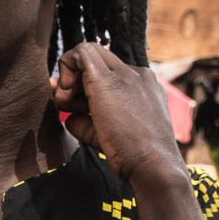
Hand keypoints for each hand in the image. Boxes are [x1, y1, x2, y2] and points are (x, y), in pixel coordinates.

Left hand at [51, 43, 181, 185]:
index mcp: (144, 87)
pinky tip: (64, 94)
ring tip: (65, 104)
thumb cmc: (134, 158)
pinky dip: (66, 66)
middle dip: (75, 79)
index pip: (109, 73)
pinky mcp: (109, 80)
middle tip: (65, 103)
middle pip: (98, 61)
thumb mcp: (108, 135)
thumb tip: (68, 115)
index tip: (74, 105)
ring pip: (89, 53)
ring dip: (70, 78)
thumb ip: (88, 122)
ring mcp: (126, 75)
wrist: (154, 166)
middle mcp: (138, 76)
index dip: (85, 85)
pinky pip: (81, 53)